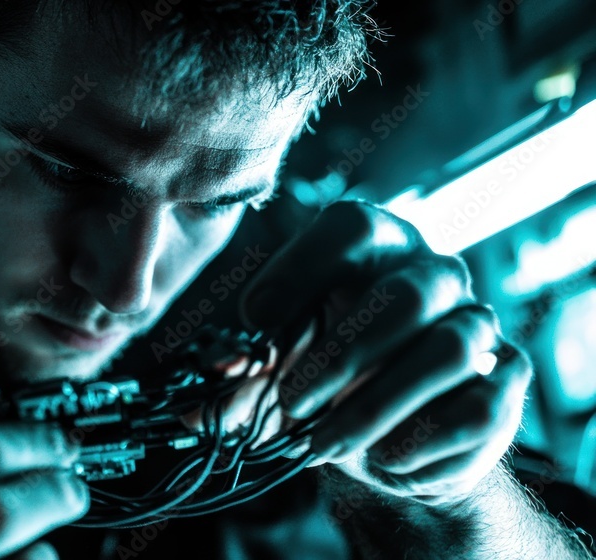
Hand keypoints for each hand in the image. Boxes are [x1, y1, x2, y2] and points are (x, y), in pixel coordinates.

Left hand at [236, 200, 531, 503]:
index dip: (300, 269)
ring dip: (375, 407)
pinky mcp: (506, 379)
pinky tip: (384, 459)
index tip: (254, 320)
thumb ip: (249, 369)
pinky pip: (476, 409)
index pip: (352, 228)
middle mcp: (434, 274)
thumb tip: (213, 378)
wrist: (393, 441)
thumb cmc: (329, 382)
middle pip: (407, 296)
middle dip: (340, 356)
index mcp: (376, 247)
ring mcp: (478, 322)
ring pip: (448, 351)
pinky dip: (421, 441)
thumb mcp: (281, 367)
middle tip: (290, 403)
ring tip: (322, 445)